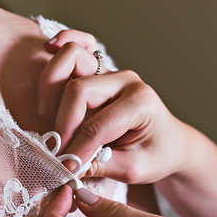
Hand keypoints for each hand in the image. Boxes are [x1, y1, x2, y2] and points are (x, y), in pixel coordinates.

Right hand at [38, 29, 200, 183]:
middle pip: (79, 91)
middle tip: (57, 151)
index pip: (97, 125)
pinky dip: (60, 50)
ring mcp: (110, 72)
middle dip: (62, 123)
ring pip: (72, 59)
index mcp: (141, 103)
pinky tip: (47, 51)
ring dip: (51, 87)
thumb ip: (101, 167)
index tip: (64, 169)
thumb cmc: (156, 156)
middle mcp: (125, 80)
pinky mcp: (97, 71)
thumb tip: (66, 169)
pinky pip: (76, 46)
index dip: (76, 149)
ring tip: (47, 118)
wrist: (169, 143)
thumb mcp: (134, 170)